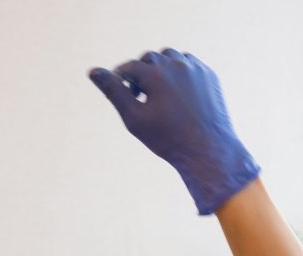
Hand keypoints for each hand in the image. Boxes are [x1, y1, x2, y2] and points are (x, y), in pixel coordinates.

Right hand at [88, 48, 259, 214]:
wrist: (207, 150)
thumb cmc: (168, 138)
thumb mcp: (134, 118)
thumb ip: (114, 92)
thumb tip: (93, 71)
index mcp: (156, 74)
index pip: (130, 67)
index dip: (121, 79)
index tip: (121, 93)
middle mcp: (177, 65)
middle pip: (150, 58)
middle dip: (141, 73)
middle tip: (139, 96)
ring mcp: (196, 68)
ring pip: (171, 57)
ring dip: (160, 69)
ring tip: (157, 91)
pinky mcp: (209, 75)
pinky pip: (189, 64)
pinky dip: (179, 72)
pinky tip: (176, 92)